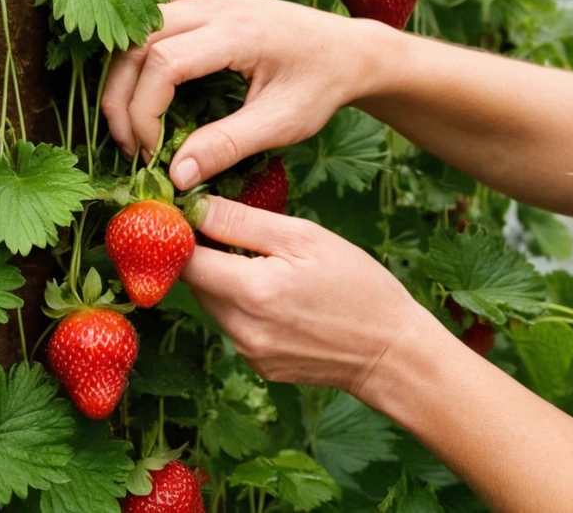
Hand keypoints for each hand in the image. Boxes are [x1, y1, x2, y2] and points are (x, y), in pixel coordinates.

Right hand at [101, 0, 385, 189]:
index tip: (152, 155)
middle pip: (138, 40)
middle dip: (121, 96)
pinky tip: (132, 65)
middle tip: (128, 145)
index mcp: (238, 34)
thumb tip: (177, 177)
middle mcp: (218, 5)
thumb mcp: (281, 125)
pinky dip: (134, 30)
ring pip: (138, 20)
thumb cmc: (321, 87)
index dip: (143, 112)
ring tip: (126, 115)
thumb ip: (227, 147)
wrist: (349, 51)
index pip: (163, 64)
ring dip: (120, 67)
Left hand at [180, 197, 430, 397]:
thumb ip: (243, 222)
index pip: (184, 259)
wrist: (391, 352)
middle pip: (195, 284)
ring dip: (226, 282)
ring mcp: (249, 352)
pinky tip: (281, 300)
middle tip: (240, 235)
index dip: (182, 234)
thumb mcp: (306, 238)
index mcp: (251, 291)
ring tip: (268, 267)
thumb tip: (194, 206)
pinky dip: (245, 308)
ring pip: (213, 306)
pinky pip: (235, 328)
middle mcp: (241, 328)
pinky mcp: (259, 366)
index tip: (195, 216)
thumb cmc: (357, 286)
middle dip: (207, 256)